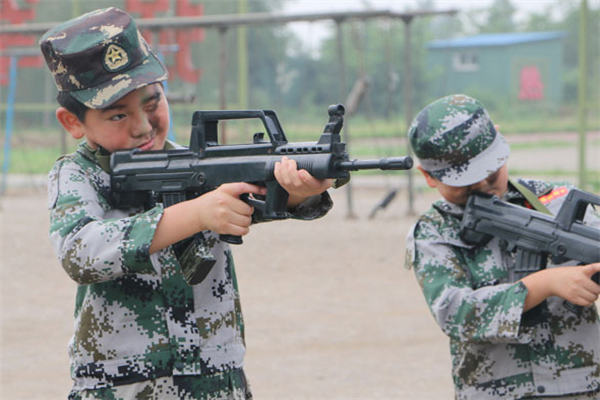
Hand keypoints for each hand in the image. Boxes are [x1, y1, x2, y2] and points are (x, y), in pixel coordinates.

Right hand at [150, 182, 266, 253]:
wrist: (198, 212)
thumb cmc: (213, 201)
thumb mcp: (224, 190)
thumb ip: (239, 190)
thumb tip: (258, 193)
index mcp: (226, 191)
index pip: (244, 187)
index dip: (256, 189)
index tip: (264, 191)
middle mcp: (224, 202)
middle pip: (248, 209)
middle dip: (248, 212)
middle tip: (243, 211)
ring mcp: (224, 215)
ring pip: (246, 221)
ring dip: (246, 221)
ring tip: (240, 219)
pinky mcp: (223, 226)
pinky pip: (241, 230)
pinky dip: (244, 229)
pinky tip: (240, 226)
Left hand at [274, 157, 333, 206]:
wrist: (313, 185)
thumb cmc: (321, 176)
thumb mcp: (327, 174)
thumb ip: (326, 168)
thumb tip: (328, 159)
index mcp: (320, 186)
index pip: (313, 184)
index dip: (306, 179)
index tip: (301, 171)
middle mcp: (308, 191)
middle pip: (297, 184)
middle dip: (291, 171)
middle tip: (291, 161)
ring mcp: (297, 191)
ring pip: (287, 183)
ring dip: (284, 170)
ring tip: (284, 160)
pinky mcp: (289, 189)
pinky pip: (281, 183)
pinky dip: (278, 173)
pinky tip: (278, 166)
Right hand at [548, 263, 599, 305]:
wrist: (550, 281)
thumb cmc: (564, 275)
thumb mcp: (576, 269)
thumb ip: (588, 272)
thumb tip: (599, 276)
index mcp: (581, 271)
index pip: (594, 267)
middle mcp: (579, 280)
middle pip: (597, 290)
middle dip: (596, 290)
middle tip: (591, 288)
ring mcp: (576, 289)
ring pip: (593, 298)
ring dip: (592, 297)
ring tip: (587, 293)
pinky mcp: (573, 298)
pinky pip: (587, 303)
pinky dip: (587, 302)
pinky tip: (583, 297)